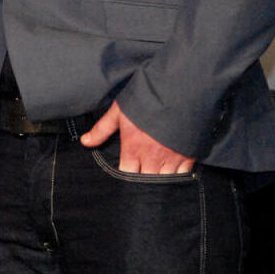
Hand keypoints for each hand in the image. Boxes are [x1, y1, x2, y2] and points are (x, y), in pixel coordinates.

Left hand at [79, 101, 195, 173]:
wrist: (177, 92)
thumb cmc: (145, 100)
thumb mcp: (119, 111)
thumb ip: (102, 129)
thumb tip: (85, 142)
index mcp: (133, 148)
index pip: (127, 174)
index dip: (125, 176)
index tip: (125, 174)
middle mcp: (152, 158)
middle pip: (146, 181)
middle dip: (142, 182)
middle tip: (141, 178)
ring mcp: (172, 158)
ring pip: (165, 181)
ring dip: (160, 180)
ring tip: (156, 177)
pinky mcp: (189, 156)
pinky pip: (184, 175)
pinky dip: (179, 177)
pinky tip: (174, 174)